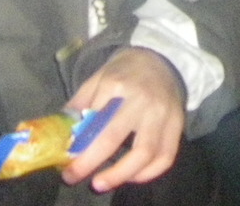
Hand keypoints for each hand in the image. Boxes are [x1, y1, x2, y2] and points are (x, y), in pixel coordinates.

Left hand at [62, 48, 186, 193]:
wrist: (161, 58)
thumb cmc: (124, 72)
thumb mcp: (97, 78)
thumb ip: (80, 105)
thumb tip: (62, 136)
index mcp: (116, 85)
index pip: (93, 123)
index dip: (78, 149)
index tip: (67, 167)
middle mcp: (140, 100)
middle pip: (114, 139)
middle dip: (92, 164)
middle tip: (77, 178)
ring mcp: (162, 113)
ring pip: (145, 153)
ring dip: (122, 174)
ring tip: (103, 183)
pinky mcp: (177, 124)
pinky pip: (166, 156)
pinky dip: (149, 172)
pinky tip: (132, 176)